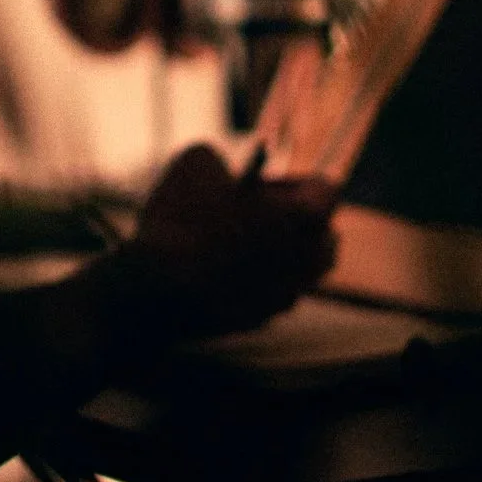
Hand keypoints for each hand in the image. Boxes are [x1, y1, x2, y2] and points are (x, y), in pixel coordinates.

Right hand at [113, 144, 339, 338]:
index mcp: (307, 218)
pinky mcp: (259, 321)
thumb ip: (223, 159)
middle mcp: (308, 262)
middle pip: (323, 235)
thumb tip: (221, 171)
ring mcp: (285, 296)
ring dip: (272, 252)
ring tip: (230, 241)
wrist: (155, 290)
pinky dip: (247, 280)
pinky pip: (264, 293)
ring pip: (294, 268)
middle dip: (294, 221)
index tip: (259, 184)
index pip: (325, 190)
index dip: (290, 181)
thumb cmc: (182, 220)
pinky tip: (212, 270)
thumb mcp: (196, 162)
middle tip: (254, 212)